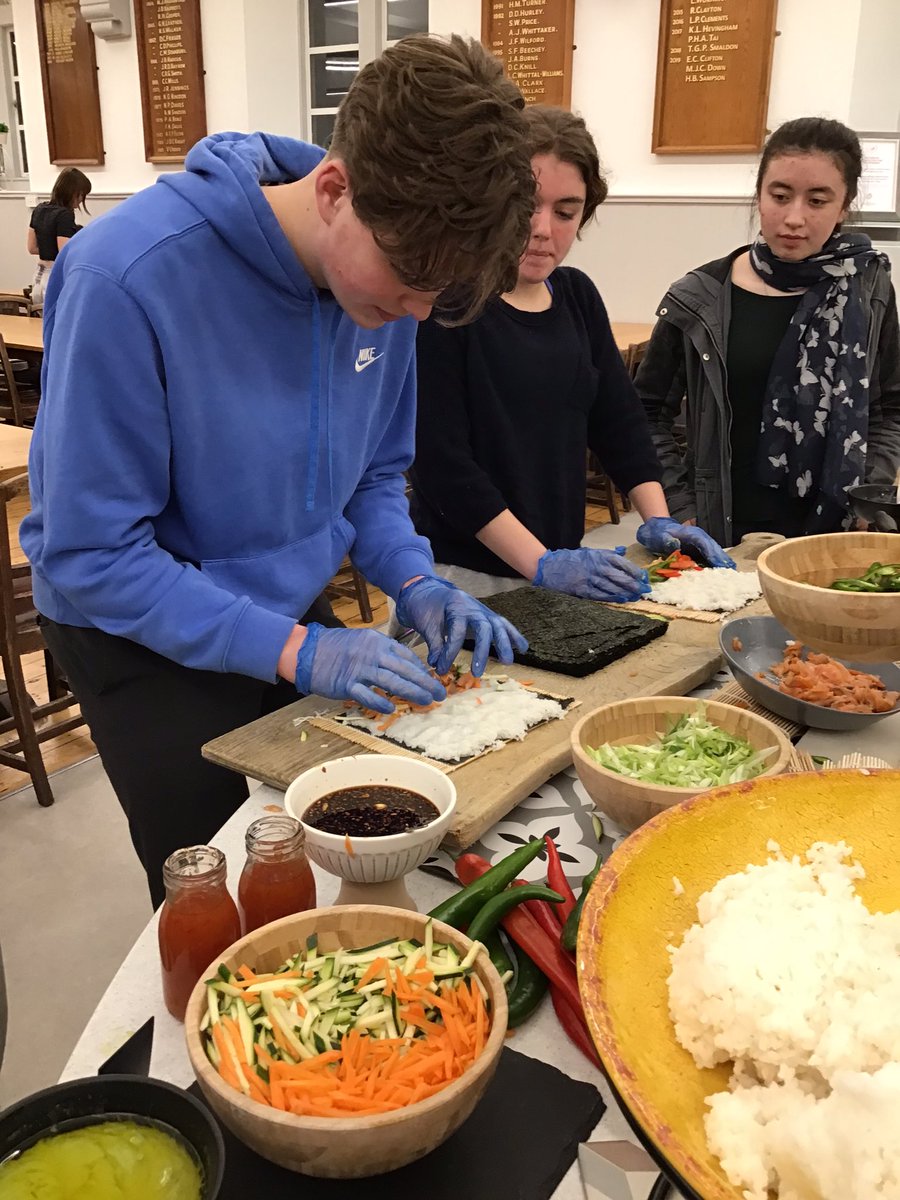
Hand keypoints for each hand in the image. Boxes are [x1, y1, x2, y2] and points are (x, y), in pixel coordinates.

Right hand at [293, 623, 445, 714]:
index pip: (406, 656)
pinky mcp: (346, 684)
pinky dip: (380, 702)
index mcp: (377, 642)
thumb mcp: (362, 641)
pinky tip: (393, 708)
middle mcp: (372, 654)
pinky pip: (367, 695)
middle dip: (425, 683)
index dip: (422, 670)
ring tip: (427, 701)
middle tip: (441, 694)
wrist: (306, 651)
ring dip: (412, 692)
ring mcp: (359, 669)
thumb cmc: (336, 647)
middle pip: (404, 670)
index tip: (433, 680)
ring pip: (391, 682)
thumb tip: (403, 668)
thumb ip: (382, 652)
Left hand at [395, 575, 526, 675]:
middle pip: (484, 628)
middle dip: (482, 651)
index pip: (456, 631)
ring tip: (507, 662)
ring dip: (504, 644)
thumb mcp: (426, 624)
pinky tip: (523, 648)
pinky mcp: (488, 616)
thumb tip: (437, 665)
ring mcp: (483, 611)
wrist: (430, 591)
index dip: (449, 652)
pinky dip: (514, 635)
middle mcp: (473, 607)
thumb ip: (434, 644)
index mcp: (455, 606)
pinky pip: (503, 625)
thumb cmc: (427, 608)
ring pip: (498, 626)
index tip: (441, 669)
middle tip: (477, 673)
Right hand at [533, 547, 649, 601]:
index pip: (623, 563)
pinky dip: (612, 597)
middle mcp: (597, 566)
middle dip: (634, 584)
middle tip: (644, 590)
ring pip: (613, 587)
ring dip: (626, 593)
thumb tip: (623, 551)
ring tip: (636, 596)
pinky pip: (600, 595)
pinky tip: (621, 600)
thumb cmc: (571, 559)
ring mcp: (590, 578)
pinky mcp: (582, 589)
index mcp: (600, 556)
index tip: (644, 577)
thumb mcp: (590, 551)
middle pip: (620, 577)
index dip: (635, 571)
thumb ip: (607, 553)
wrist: (550, 566)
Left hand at [636, 516, 735, 568]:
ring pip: (714, 550)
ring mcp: (700, 542)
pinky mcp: (699, 547)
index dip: (712, 554)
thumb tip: (675, 544)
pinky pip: (710, 554)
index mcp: (691, 534)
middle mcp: (699, 537)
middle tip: (731, 570)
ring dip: (722, 560)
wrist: (659, 527)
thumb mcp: (660, 536)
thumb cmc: (659, 533)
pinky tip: (723, 568)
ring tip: (731, 570)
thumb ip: (667, 540)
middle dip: (722, 558)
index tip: (719, 563)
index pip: (704, 544)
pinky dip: (716, 560)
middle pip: (713, 547)